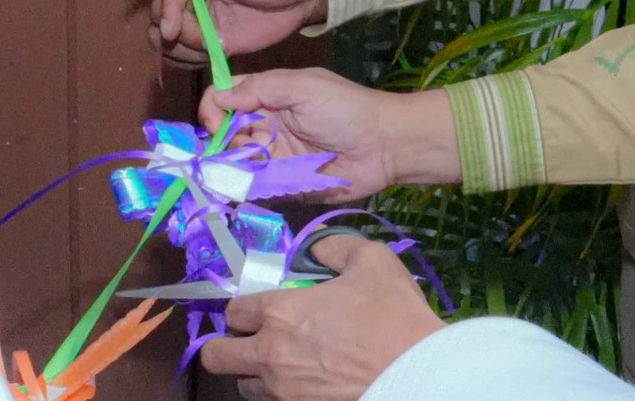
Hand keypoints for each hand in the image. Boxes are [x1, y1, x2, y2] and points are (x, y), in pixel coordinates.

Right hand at [150, 0, 329, 66]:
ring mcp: (198, 15)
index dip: (168, 7)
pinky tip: (208, 57)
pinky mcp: (210, 38)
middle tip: (197, 41)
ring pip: (166, 36)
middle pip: (161, 12)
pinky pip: (185, 52)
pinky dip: (188, 60)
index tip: (171, 29)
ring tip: (206, 49)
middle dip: (172, 30)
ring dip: (177, 48)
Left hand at [199, 237, 445, 400]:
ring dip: (253, 373)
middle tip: (251, 339)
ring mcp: (283, 392)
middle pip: (215, 357)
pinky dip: (279, 393)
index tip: (259, 308)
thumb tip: (317, 249)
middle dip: (226, 345)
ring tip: (282, 363)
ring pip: (243, 387)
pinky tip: (305, 381)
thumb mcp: (372, 259)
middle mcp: (270, 355)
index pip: (232, 311)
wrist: (419, 373)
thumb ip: (335, 247)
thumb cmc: (393, 314)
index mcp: (280, 313)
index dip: (243, 308)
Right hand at [203, 69, 460, 202]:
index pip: (224, 98)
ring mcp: (273, 156)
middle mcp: (265, 126)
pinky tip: (249, 187)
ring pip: (234, 162)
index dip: (213, 108)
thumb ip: (261, 88)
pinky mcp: (283, 185)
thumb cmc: (346, 108)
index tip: (215, 122)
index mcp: (269, 97)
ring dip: (232, 166)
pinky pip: (254, 188)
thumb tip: (219, 96)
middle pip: (223, 133)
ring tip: (249, 167)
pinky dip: (246, 188)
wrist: (384, 146)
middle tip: (236, 149)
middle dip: (220, 142)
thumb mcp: (304, 87)